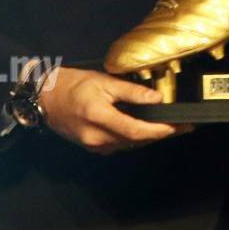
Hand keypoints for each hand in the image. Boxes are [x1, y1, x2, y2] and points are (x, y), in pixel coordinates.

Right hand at [37, 66, 191, 152]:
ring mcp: (93, 146)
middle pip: (136, 141)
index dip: (160, 131)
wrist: (46, 98)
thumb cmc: (74, 85)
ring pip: (129, 144)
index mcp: (99, 117)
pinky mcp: (92, 148)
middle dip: (160, 134)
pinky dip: (134, 138)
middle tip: (182, 126)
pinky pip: (119, 145)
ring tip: (168, 126)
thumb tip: (156, 99)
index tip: (179, 126)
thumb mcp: (103, 81)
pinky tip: (144, 128)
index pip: (136, 130)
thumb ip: (131, 91)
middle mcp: (96, 137)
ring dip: (148, 137)